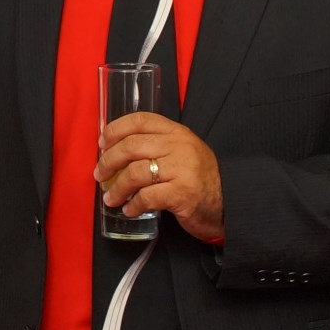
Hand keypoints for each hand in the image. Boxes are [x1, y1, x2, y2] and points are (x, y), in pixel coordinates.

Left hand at [96, 111, 223, 241]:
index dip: (115, 129)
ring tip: (111, 198)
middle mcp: (179, 147)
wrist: (230, 204)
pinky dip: (133, 204)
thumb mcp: (182, 153)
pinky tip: (129, 209)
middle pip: (131, 146)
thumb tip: (116, 151)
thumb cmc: (199, 179)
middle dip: (108, 161)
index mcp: (177, 133)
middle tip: (100, 174)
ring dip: (117, 187)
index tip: (102, 143)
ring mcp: (182, 170)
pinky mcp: (182, 194)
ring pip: (135, 173)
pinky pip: (147, 197)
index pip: (140, 120)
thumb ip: (156, 146)